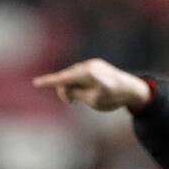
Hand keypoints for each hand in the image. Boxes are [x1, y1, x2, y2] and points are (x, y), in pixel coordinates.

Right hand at [32, 58, 152, 111]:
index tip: (36, 83)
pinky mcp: (95, 66)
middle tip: (71, 104)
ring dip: (71, 88)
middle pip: (66, 78)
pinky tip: (85, 91)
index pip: (63, 78)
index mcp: (88, 74)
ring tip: (79, 99)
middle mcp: (89, 66)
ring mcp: (92, 65)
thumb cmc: (113, 97)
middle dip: (64, 90)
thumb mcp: (93, 100)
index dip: (49, 82)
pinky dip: (77, 84)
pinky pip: (78, 75)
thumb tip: (64, 86)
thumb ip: (76, 93)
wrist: (132, 89)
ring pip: (72, 77)